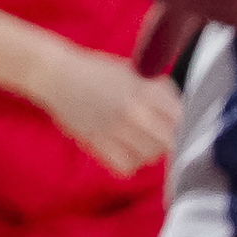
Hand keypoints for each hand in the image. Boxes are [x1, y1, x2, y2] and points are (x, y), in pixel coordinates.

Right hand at [28, 43, 181, 175]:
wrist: (55, 74)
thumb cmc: (95, 71)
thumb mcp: (132, 71)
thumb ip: (158, 91)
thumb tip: (180, 111)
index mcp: (145, 91)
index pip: (182, 119)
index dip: (181, 123)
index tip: (175, 124)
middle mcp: (133, 110)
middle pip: (169, 142)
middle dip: (166, 140)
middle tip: (156, 135)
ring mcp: (115, 128)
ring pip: (149, 156)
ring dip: (147, 151)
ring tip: (137, 142)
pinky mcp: (97, 141)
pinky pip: (126, 165)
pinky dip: (128, 162)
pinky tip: (123, 151)